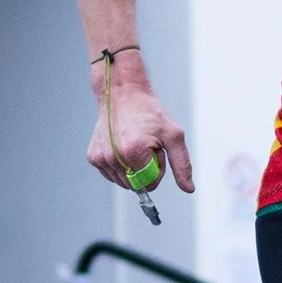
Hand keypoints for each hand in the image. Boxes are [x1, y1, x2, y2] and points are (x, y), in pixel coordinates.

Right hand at [87, 66, 195, 196]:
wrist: (123, 94)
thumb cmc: (149, 112)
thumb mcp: (173, 135)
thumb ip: (182, 164)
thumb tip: (188, 188)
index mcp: (134, 152)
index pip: (151, 183)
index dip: (157, 168)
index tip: (155, 149)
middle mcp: (114, 157)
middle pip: (136, 185)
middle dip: (144, 170)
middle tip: (144, 146)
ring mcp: (101, 159)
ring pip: (123, 182)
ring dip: (131, 168)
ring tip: (133, 144)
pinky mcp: (93, 157)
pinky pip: (111, 175)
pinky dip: (119, 166)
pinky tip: (121, 147)